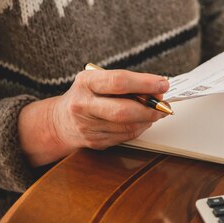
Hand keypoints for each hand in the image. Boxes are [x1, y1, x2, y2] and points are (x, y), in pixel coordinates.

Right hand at [19, 69, 169, 165]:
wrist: (60, 121)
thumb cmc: (85, 96)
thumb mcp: (97, 80)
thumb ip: (124, 83)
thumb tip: (156, 90)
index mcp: (86, 82)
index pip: (119, 82)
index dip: (145, 83)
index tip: (162, 84)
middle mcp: (83, 105)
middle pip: (124, 110)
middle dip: (149, 108)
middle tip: (164, 104)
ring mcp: (88, 126)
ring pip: (128, 126)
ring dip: (148, 120)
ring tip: (156, 112)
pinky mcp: (96, 142)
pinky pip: (126, 136)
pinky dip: (139, 128)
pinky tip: (142, 121)